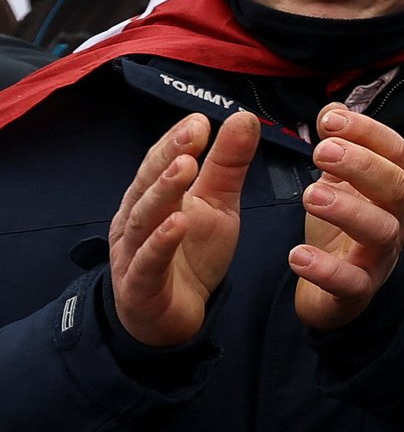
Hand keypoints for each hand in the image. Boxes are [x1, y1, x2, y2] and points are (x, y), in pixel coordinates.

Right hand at [109, 111, 257, 346]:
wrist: (175, 315)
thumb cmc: (191, 253)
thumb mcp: (218, 204)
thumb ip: (228, 164)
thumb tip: (242, 116)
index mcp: (152, 198)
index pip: (159, 163)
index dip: (177, 141)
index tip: (201, 119)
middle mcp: (136, 221)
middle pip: (148, 185)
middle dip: (168, 157)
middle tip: (193, 135)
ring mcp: (133, 254)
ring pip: (145, 219)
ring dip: (163, 192)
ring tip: (185, 167)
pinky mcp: (140, 286)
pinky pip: (148, 263)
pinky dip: (161, 243)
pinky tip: (177, 224)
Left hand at [292, 106, 403, 331]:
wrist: (335, 292)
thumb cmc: (341, 230)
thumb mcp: (338, 183)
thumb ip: (337, 146)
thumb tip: (334, 108)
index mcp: (393, 188)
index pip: (396, 152)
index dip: (368, 132)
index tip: (330, 120)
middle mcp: (396, 219)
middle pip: (397, 187)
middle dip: (363, 165)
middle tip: (322, 151)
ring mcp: (380, 257)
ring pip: (381, 232)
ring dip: (348, 210)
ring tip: (310, 195)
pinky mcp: (359, 291)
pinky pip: (351, 282)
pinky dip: (326, 269)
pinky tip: (298, 255)